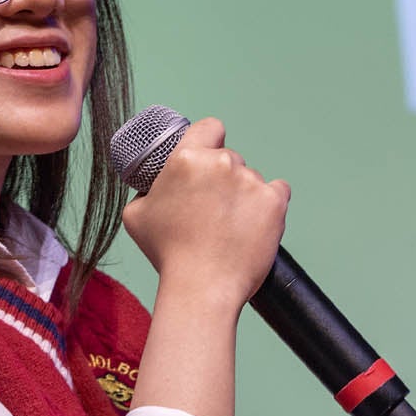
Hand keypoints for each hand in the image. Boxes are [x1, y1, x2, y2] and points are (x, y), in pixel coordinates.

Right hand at [121, 117, 289, 307]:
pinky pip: (278, 191)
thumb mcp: (136, 215)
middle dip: (222, 179)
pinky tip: (255, 220)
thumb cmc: (169, 254)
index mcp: (187, 159)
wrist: (202, 287)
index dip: (209, 140)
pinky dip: (269, 203)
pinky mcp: (274, 202)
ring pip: (251, 178)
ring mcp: (251, 181)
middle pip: (229, 159)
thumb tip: (154, 189)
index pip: (209, 128)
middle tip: (212, 209)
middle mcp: (222, 163)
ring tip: (229, 226)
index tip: (208, 158)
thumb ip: (146, 192)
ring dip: (243, 194)